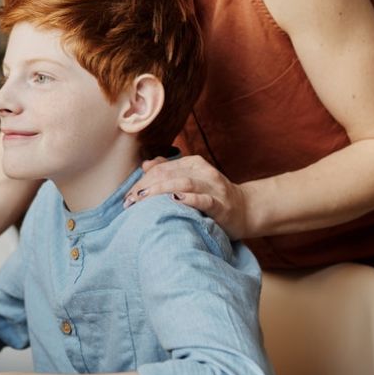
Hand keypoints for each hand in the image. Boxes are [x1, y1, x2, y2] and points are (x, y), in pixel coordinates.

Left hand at [124, 155, 251, 238]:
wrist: (246, 210)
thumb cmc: (213, 197)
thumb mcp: (192, 180)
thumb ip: (170, 171)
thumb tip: (146, 165)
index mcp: (194, 164)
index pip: (162, 168)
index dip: (142, 181)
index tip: (128, 197)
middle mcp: (204, 172)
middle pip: (169, 174)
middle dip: (146, 186)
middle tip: (130, 201)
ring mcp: (214, 188)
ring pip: (184, 183)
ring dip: (160, 190)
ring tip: (143, 199)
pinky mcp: (222, 206)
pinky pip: (204, 200)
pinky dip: (189, 199)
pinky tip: (175, 200)